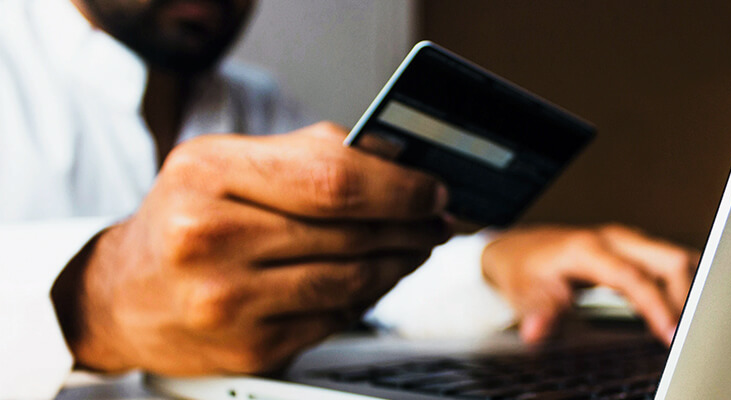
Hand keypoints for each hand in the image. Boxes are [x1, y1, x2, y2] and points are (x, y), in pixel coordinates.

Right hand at [51, 122, 449, 374]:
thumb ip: (307, 156)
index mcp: (208, 174)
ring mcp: (228, 301)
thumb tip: (397, 163)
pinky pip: (335, 318)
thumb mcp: (224, 164)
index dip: (399, 186)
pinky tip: (375, 278)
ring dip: (399, 262)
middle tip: (437, 219)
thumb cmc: (183, 219)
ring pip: (352, 281)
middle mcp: (211, 238)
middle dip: (411, 225)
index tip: (433, 188)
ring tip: (415, 247)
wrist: (122, 296)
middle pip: (350, 231)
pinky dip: (367, 297)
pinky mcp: (249, 347)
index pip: (332, 178)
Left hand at [481, 224, 698, 344]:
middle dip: (688, 296)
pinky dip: (685, 283)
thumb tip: (536, 331)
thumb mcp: (524, 293)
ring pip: (676, 258)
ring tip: (697, 324)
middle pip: (669, 260)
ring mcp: (627, 241)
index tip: (671, 334)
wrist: (520, 249)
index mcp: (589, 249)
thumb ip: (538, 312)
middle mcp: (614, 239)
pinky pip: (670, 262)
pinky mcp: (635, 248)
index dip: (656, 306)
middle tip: (692, 334)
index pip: (633, 277)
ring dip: (691, 289)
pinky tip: (688, 308)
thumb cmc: (525, 270)